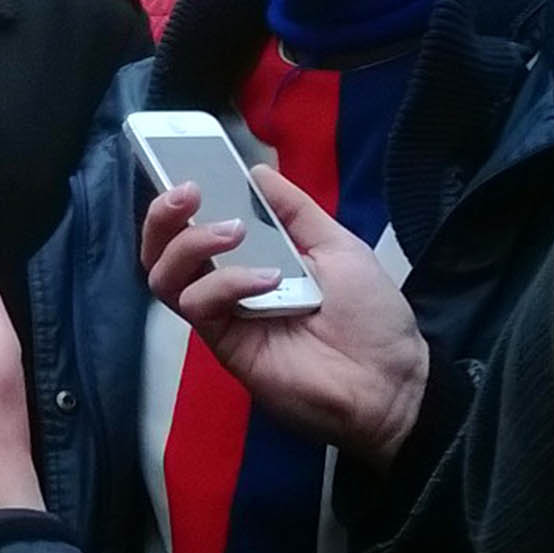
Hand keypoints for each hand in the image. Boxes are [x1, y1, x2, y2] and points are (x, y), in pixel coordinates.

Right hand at [142, 166, 428, 467]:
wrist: (391, 381)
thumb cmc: (370, 316)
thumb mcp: (338, 247)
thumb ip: (296, 211)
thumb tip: (256, 171)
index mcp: (249, 259)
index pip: (193, 227)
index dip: (179, 201)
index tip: (188, 173)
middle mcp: (225, 285)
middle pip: (162, 250)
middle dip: (164, 216)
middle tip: (188, 193)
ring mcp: (222, 315)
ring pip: (165, 276)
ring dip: (190, 244)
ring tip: (232, 232)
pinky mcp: (223, 343)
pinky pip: (198, 305)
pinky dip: (225, 283)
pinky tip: (265, 280)